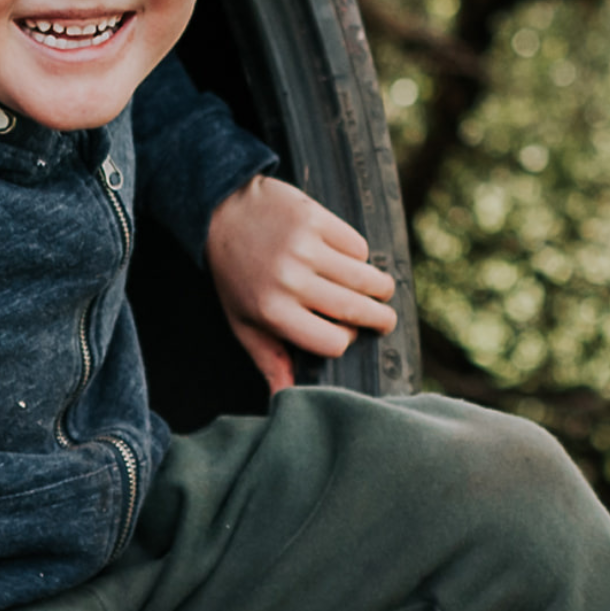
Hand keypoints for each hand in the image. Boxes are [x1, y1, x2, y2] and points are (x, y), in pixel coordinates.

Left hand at [203, 174, 399, 393]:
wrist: (223, 213)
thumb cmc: (235, 275)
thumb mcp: (243, 321)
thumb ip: (267, 359)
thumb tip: (283, 397)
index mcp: (273, 312)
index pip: (333, 342)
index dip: (344, 340)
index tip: (345, 334)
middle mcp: (290, 281)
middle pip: (356, 311)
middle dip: (380, 319)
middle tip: (386, 320)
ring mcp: (304, 248)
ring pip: (364, 278)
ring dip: (380, 288)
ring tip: (382, 291)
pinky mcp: (315, 219)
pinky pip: (357, 246)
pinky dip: (360, 255)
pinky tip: (351, 259)